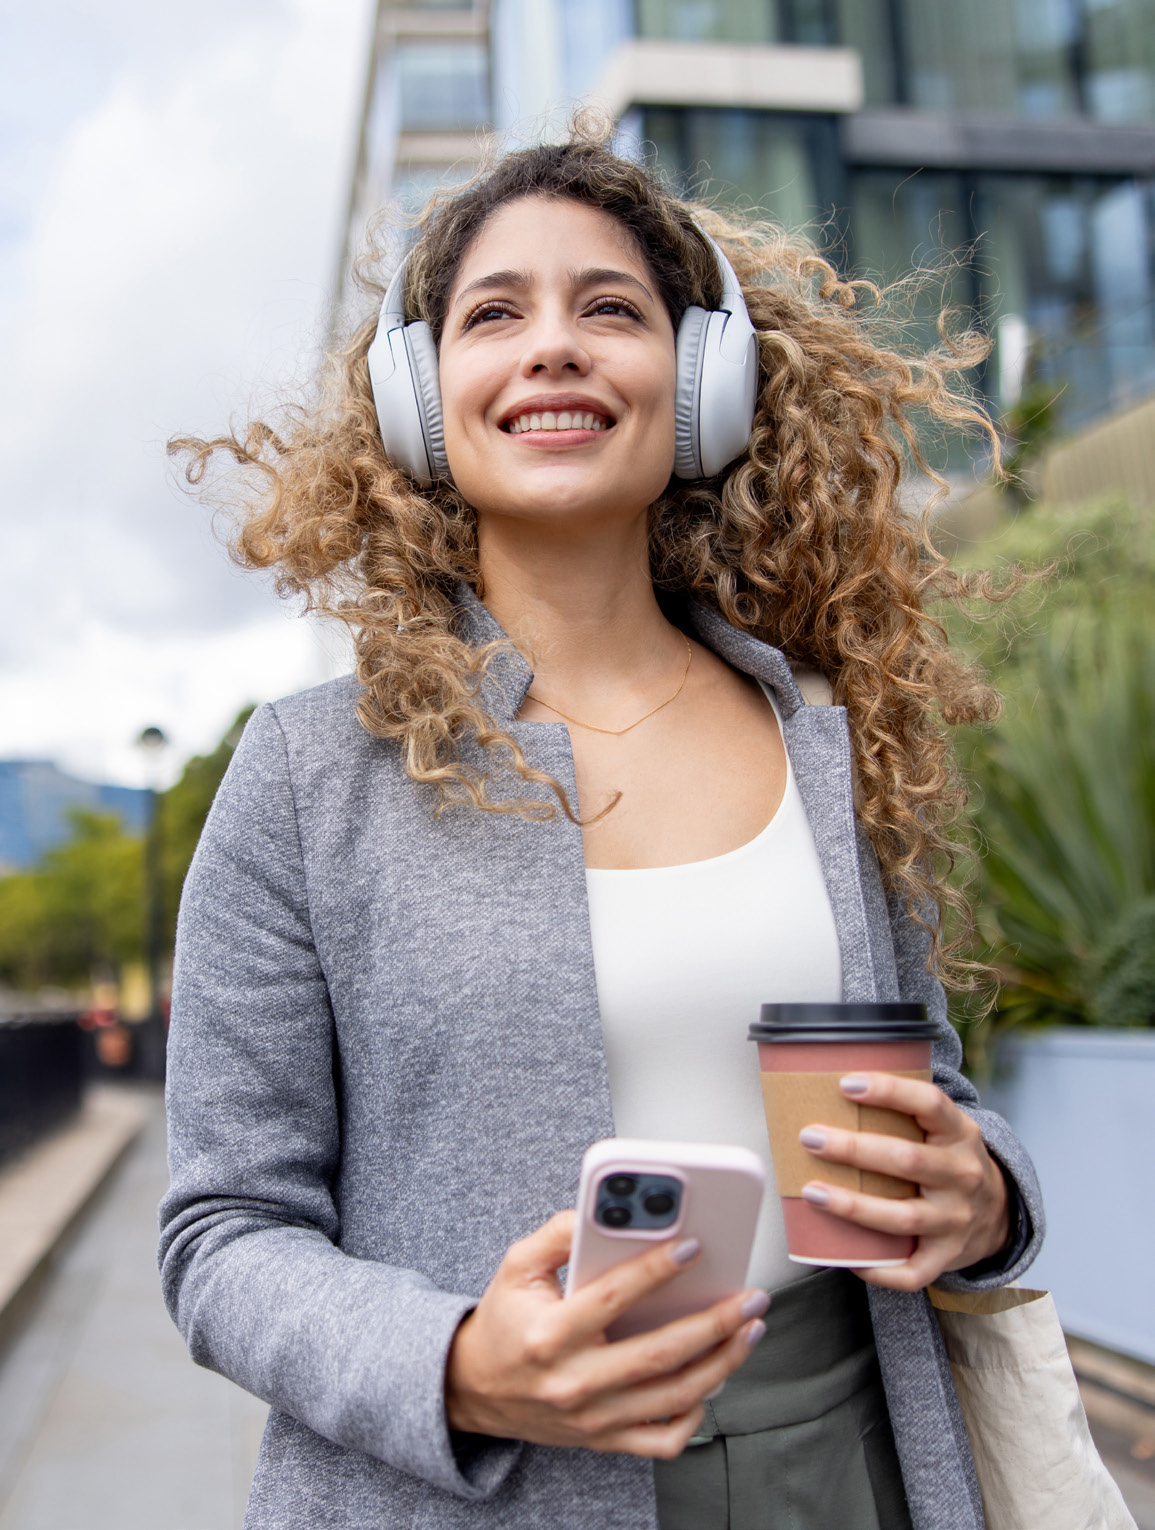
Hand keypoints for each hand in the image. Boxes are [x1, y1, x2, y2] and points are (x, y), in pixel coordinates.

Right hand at [445, 1210, 768, 1456]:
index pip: (614, 1298)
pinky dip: (695, 1415)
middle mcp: (574, 1380)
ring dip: (722, 1363)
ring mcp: (593, 1417)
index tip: (694, 1247)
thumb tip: (601, 1210)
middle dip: (715, 1324)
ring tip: (749, 1329)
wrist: (474, 1389)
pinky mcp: (603, 1439)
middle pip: (658, 1353)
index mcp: (551, 1333)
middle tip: (751, 1297)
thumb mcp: (517, 1266)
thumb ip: (557, 1233)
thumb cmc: (505, 1320)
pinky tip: (712, 1381)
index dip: (656, 1270)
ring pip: (673, 1396)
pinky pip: (663, 1439)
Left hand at [798, 1073, 1010, 1292]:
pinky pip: (912, 1270)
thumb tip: (828, 1080)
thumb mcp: (943, 1127)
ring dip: (853, 1205)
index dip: (889, 1091)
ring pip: (903, 1216)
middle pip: (907, 1160)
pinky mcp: (948, 1256)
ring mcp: (957, 1219)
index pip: (930, 1103)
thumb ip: (904, 1107)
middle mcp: (962, 1175)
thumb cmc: (947, 1158)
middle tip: (810, 1138)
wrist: (998, 1212)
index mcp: (959, 1134)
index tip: (845, 1083)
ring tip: (812, 1192)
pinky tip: (845, 1257)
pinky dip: (878, 1269)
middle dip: (853, 1149)